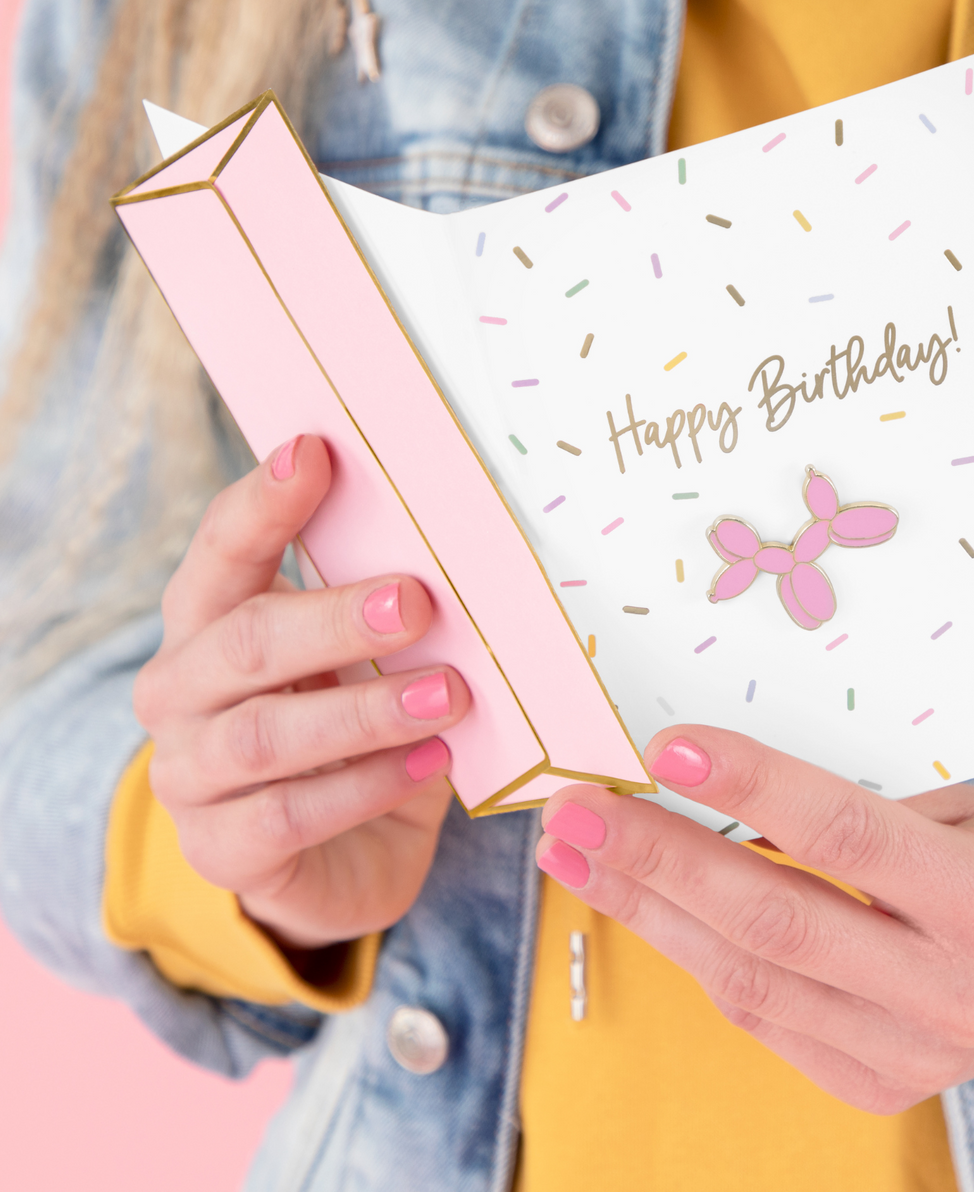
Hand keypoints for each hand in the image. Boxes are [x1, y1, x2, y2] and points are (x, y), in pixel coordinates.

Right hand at [135, 434, 468, 951]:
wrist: (344, 854)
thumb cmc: (355, 727)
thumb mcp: (367, 656)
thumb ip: (384, 604)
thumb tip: (460, 536)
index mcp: (209, 621)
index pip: (221, 550)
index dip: (263, 503)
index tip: (318, 452)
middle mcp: (180, 691)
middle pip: (244, 641)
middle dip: (334, 618)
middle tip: (419, 602)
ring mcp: (190, 776)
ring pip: (264, 736)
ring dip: (365, 711)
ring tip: (448, 694)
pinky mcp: (221, 851)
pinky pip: (289, 816)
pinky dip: (368, 785)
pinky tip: (431, 763)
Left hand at [535, 727, 973, 1111]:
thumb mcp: (965, 808)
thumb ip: (857, 812)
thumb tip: (713, 777)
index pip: (848, 838)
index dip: (753, 787)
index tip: (664, 744)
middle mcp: (952, 993)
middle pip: (773, 921)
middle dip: (655, 863)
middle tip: (573, 812)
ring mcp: (911, 1057)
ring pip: (747, 978)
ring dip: (646, 912)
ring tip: (576, 854)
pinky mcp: (874, 1087)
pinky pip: (760, 1014)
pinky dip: (694, 952)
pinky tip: (645, 903)